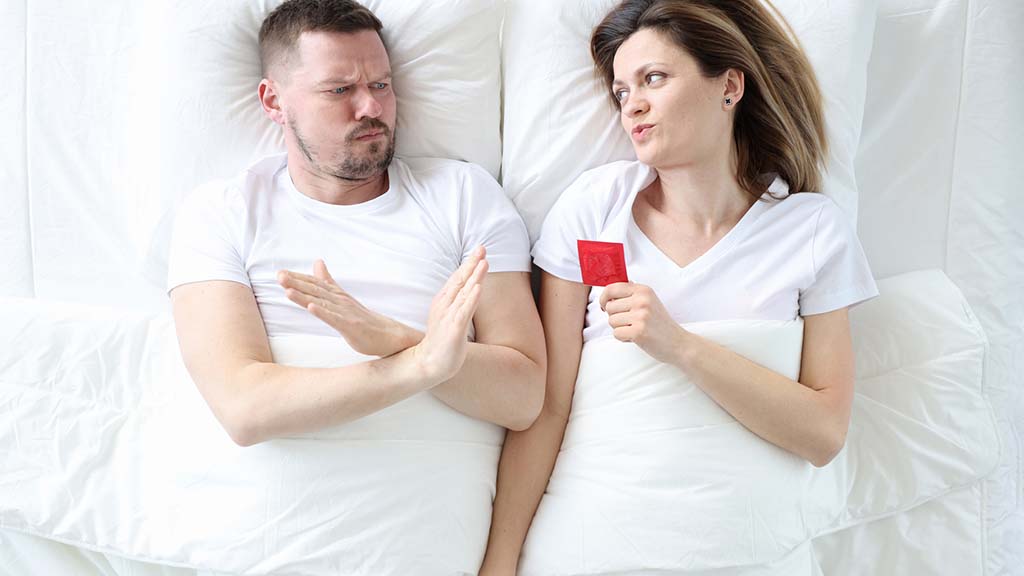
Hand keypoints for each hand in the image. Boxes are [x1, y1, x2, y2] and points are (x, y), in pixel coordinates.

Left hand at [277, 260, 421, 356]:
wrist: (389, 336)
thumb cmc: (365, 319)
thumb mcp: (343, 299)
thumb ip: (329, 281)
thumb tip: (318, 262)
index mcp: (338, 296)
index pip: (316, 284)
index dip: (298, 278)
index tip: (281, 273)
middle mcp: (341, 301)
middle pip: (316, 290)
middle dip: (297, 283)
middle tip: (279, 276)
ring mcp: (346, 314)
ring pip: (323, 303)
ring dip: (305, 296)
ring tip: (288, 290)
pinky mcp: (351, 327)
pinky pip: (335, 319)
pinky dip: (323, 313)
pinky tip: (311, 308)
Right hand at [412, 246, 488, 383]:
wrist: (429, 363)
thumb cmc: (442, 340)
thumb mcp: (449, 316)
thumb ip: (458, 301)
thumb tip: (470, 287)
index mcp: (444, 301)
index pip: (457, 278)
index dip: (468, 264)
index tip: (479, 250)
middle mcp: (445, 306)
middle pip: (460, 280)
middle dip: (471, 263)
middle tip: (482, 247)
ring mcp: (448, 317)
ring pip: (464, 293)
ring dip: (474, 276)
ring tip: (484, 262)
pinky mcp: (453, 329)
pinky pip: (463, 311)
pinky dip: (471, 299)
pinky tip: (477, 288)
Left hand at [599, 281, 687, 363]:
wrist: (678, 343)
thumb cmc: (660, 323)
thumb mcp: (650, 301)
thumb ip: (631, 294)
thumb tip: (609, 291)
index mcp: (643, 290)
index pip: (612, 288)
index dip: (603, 298)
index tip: (604, 305)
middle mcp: (642, 300)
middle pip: (609, 307)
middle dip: (614, 317)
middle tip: (629, 322)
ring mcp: (641, 316)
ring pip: (611, 321)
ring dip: (619, 328)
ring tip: (634, 329)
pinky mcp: (639, 332)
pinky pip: (616, 333)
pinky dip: (623, 338)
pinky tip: (636, 337)